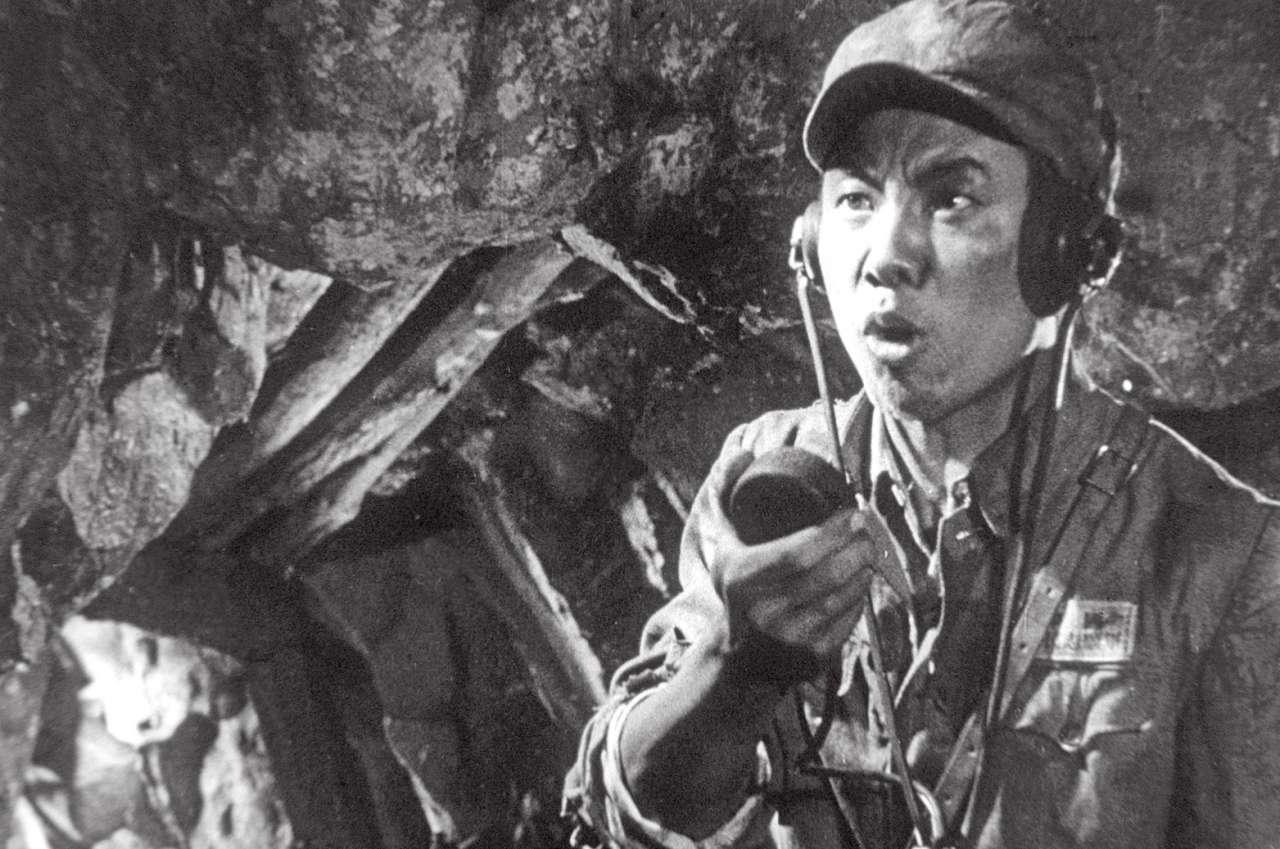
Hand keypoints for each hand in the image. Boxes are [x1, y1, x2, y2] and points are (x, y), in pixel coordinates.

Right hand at [698, 449, 879, 683]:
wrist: (738, 657)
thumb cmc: (737, 588)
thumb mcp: (723, 542)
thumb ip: (725, 493)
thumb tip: (743, 453)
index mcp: (740, 580)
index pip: (797, 553)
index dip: (832, 532)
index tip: (853, 514)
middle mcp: (764, 613)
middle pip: (826, 574)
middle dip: (857, 547)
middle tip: (868, 530)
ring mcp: (790, 638)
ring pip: (842, 597)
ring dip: (863, 569)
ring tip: (869, 550)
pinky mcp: (814, 658)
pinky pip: (849, 621)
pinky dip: (860, 598)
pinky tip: (862, 580)